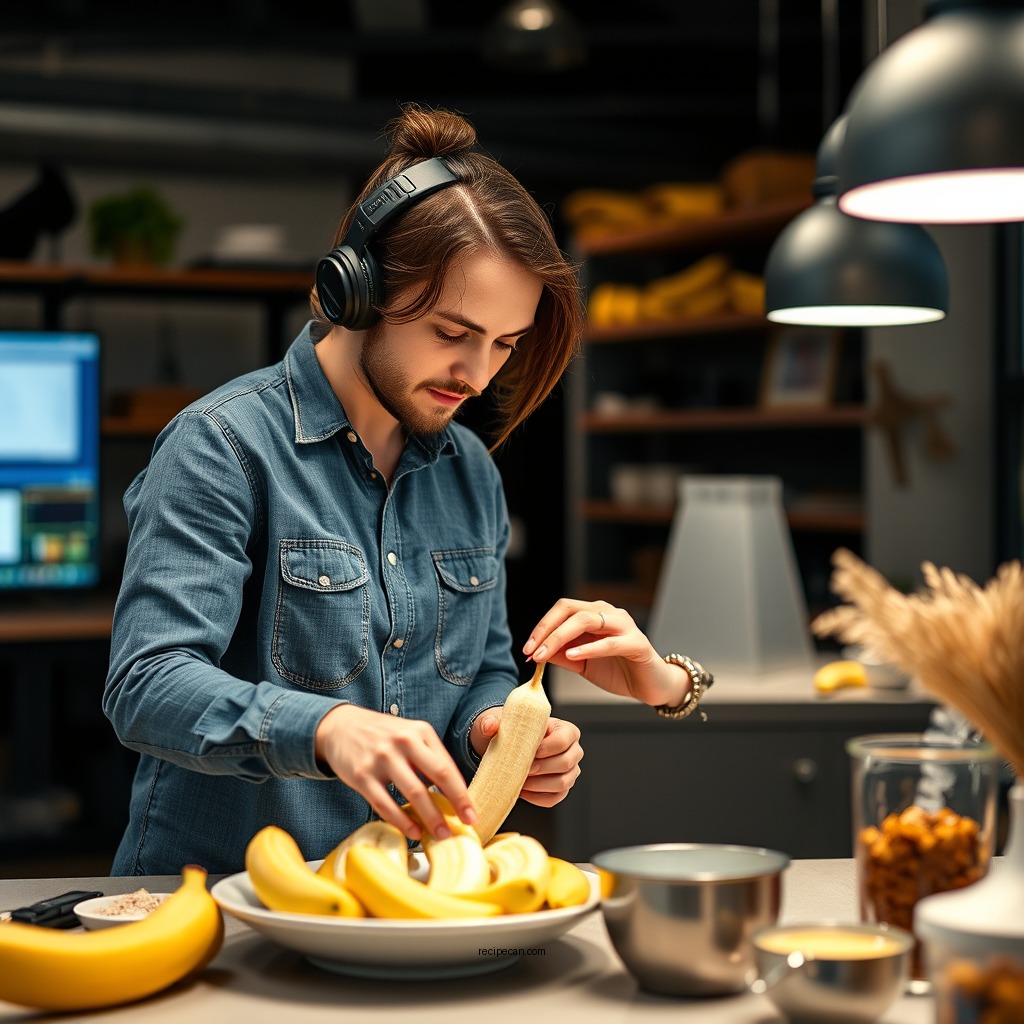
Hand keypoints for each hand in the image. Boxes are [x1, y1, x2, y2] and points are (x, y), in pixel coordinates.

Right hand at [314, 704, 475, 842]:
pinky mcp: (361, 774)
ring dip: (430, 818)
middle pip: (436, 776)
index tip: (471, 814)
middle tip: (462, 828)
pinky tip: (413, 831)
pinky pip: (385, 803)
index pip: (447, 766)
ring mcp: (381, 757)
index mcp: (420, 731)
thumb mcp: (409, 735)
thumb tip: (453, 794)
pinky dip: (401, 821)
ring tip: (440, 834)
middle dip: (453, 805)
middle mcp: (403, 741)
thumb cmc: (383, 736)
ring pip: (413, 793)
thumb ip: (429, 758)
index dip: (462, 793)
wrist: (340, 726)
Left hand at [471, 710, 582, 807]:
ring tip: (521, 781)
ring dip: (539, 785)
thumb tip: (490, 726)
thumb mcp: (499, 722)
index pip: (563, 740)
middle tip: (522, 769)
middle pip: (566, 763)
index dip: (545, 749)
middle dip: (541, 768)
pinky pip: (555, 798)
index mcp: (566, 730)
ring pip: (563, 783)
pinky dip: (537, 797)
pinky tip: (522, 791)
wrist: (509, 745)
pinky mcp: (562, 788)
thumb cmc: (510, 731)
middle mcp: (573, 750)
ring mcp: (570, 771)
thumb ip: (491, 722)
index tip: (526, 753)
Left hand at [522, 597, 690, 707]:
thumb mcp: (582, 664)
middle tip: (531, 651)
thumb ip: (561, 655)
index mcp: (594, 614)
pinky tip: (573, 655)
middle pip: (571, 610)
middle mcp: (608, 613)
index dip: (542, 627)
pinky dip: (588, 648)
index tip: (527, 649)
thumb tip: (535, 652)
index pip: (562, 609)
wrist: (650, 686)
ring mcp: (624, 626)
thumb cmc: (617, 671)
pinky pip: (609, 642)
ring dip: (561, 637)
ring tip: (545, 654)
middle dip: (547, 630)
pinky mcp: (637, 643)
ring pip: (587, 619)